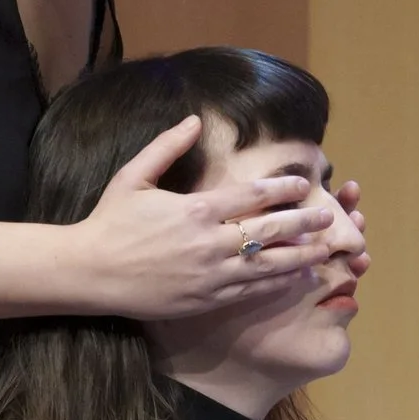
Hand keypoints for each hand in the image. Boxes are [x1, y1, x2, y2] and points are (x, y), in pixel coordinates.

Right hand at [68, 118, 332, 319]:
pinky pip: (249, 291)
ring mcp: (210, 274)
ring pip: (266, 264)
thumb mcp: (133, 176)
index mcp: (195, 209)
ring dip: (299, 255)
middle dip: (303, 221)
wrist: (90, 271)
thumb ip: (167, 147)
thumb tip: (194, 120)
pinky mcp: (206, 299)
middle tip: (328, 216)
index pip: (251, 195)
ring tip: (324, 249)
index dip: (282, 188)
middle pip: (268, 229)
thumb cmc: (110, 221)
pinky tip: (295, 277)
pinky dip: (275, 284)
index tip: (303, 182)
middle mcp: (209, 242)